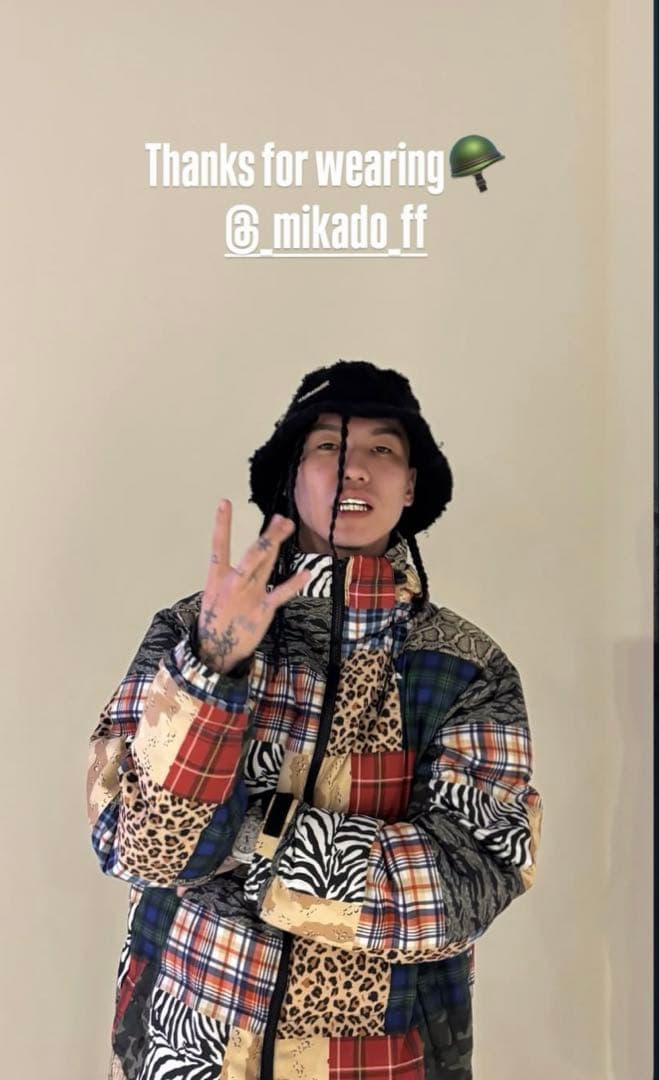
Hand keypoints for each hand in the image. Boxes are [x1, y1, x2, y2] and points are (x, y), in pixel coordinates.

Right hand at [196, 500, 309, 673]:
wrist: (215, 650)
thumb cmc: (216, 620)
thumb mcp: (214, 595)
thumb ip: (230, 576)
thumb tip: (250, 561)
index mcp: (217, 577)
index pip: (219, 545)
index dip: (221, 523)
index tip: (225, 502)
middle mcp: (233, 582)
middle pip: (253, 552)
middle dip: (268, 535)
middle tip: (281, 519)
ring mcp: (249, 595)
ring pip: (266, 564)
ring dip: (277, 544)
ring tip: (288, 527)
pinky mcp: (262, 609)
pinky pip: (281, 593)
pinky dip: (295, 583)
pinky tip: (307, 573)